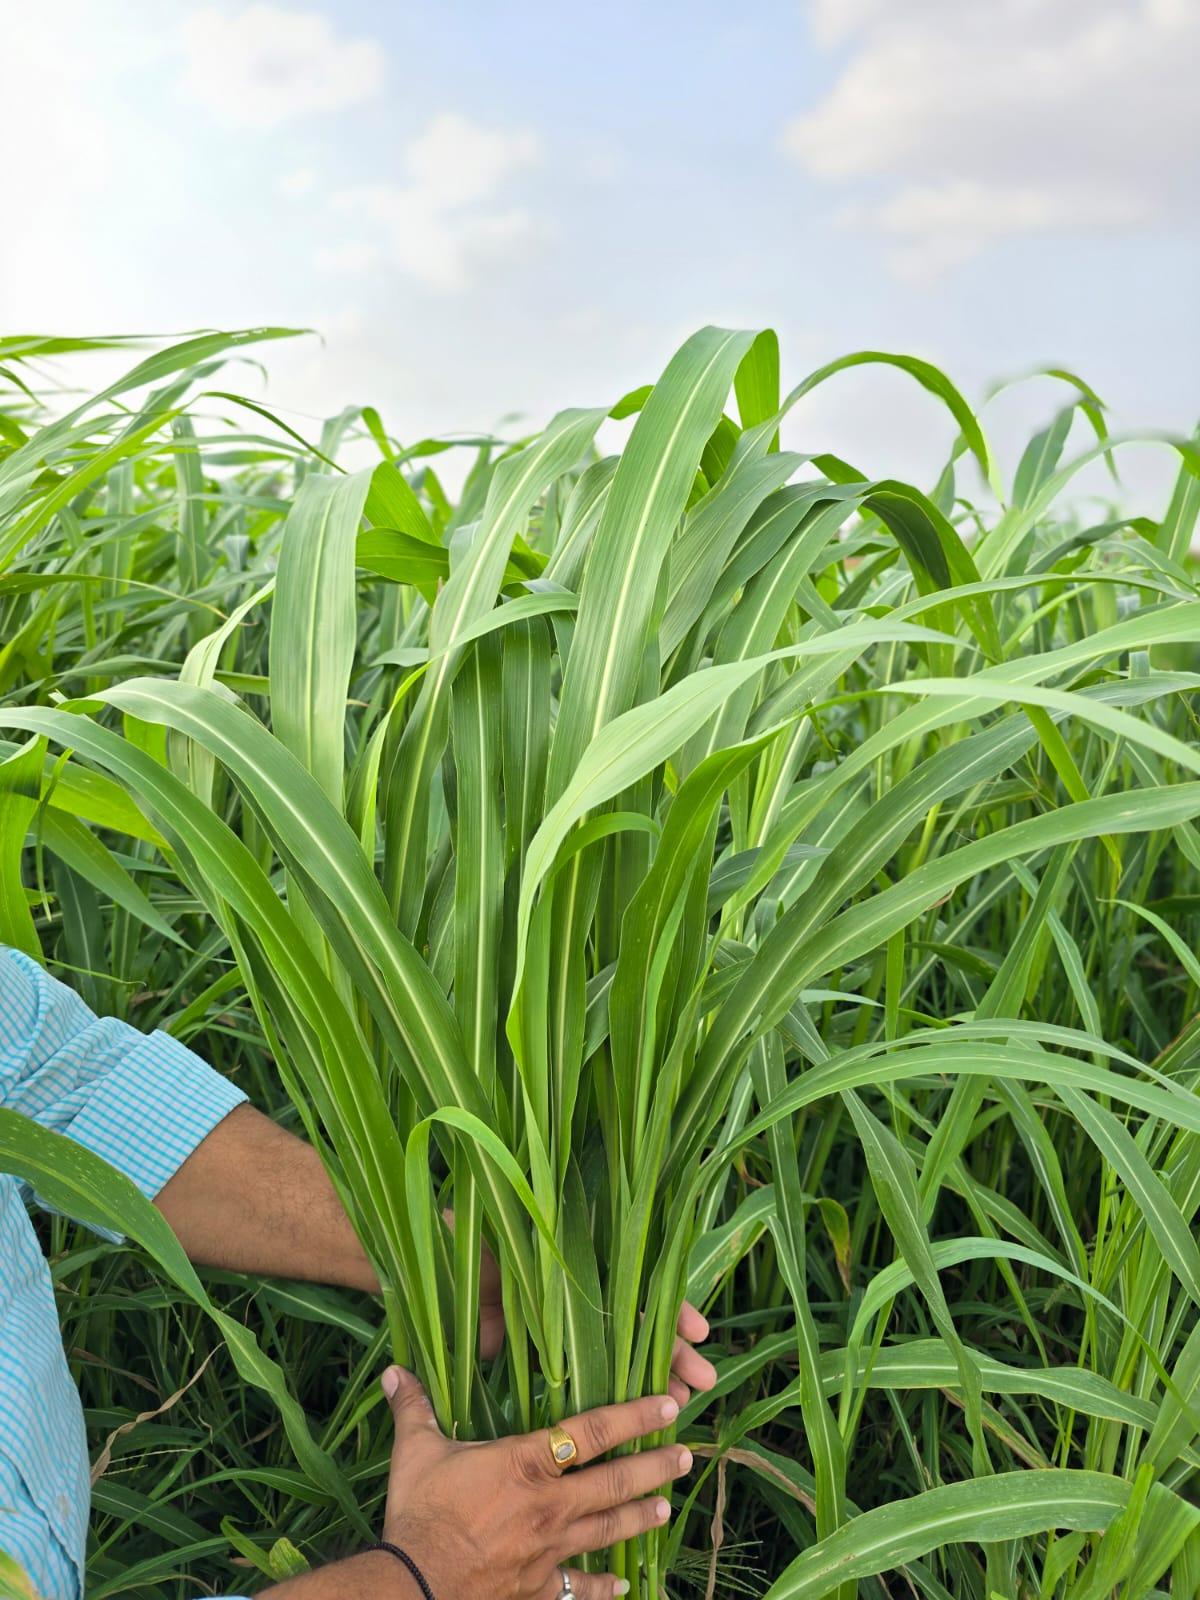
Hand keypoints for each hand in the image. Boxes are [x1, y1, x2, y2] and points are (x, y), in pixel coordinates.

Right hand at [378, 1366, 690, 1598]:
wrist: (413, 1585)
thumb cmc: (419, 1512)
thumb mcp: (414, 1452)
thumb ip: (414, 1408)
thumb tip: (394, 1370)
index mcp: (527, 1463)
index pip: (594, 1432)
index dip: (635, 1415)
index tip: (670, 1402)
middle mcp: (549, 1504)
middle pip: (615, 1482)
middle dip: (654, 1466)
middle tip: (686, 1454)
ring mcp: (548, 1549)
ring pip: (607, 1529)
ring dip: (640, 1517)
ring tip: (668, 1506)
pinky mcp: (536, 1587)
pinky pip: (576, 1588)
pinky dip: (600, 1588)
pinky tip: (623, 1586)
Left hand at [475, 1233, 716, 1402]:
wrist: (425, 1286)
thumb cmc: (456, 1253)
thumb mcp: (492, 1236)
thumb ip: (512, 1229)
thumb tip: (514, 1211)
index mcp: (572, 1259)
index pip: (632, 1282)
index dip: (666, 1306)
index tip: (696, 1331)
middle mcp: (576, 1291)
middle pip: (636, 1322)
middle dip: (673, 1350)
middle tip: (703, 1382)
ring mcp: (563, 1325)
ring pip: (621, 1353)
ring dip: (655, 1377)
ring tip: (685, 1405)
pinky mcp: (546, 1355)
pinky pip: (592, 1375)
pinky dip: (618, 1393)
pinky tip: (642, 1417)